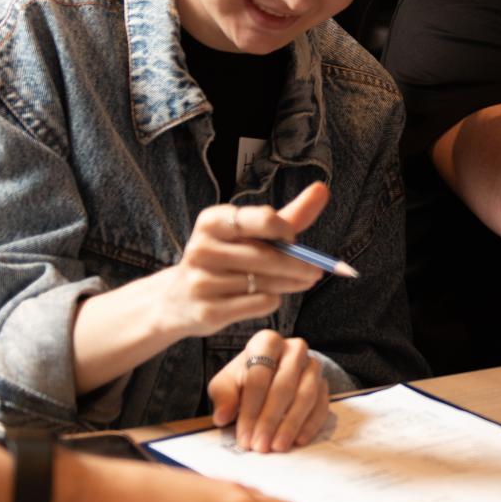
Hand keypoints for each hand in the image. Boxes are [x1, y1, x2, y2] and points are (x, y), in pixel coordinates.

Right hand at [156, 183, 331, 340]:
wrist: (179, 300)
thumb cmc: (225, 258)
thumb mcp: (250, 234)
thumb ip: (287, 216)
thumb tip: (322, 189)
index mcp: (211, 222)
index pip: (259, 219)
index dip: (283, 228)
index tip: (295, 238)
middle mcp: (201, 249)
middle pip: (265, 256)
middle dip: (298, 264)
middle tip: (318, 270)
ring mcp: (201, 282)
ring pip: (264, 282)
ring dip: (290, 283)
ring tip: (302, 281)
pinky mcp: (207, 312)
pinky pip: (258, 304)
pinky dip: (271, 300)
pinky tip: (270, 296)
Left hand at [208, 328, 331, 452]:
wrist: (270, 376)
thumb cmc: (244, 379)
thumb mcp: (226, 383)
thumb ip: (223, 397)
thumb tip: (222, 416)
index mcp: (267, 342)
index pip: (259, 377)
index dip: (250, 410)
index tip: (244, 438)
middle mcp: (294, 349)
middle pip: (284, 386)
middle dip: (270, 419)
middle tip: (261, 446)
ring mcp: (313, 365)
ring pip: (306, 395)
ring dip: (291, 424)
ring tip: (278, 447)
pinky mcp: (324, 383)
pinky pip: (322, 405)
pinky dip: (310, 424)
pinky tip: (298, 440)